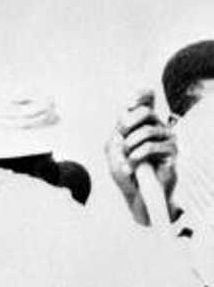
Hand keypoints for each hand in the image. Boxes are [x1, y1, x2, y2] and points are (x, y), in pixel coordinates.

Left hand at [106, 91, 176, 223]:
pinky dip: (138, 155)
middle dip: (127, 124)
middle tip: (121, 137)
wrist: (136, 193)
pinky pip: (152, 146)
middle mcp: (157, 126)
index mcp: (143, 121)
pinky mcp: (172, 153)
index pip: (148, 97)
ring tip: (127, 157)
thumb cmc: (124, 169)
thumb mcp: (113, 147)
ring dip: (130, 144)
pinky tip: (132, 163)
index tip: (128, 104)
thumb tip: (125, 112)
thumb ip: (117, 129)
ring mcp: (167, 138)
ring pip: (147, 130)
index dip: (140, 94)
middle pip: (145, 111)